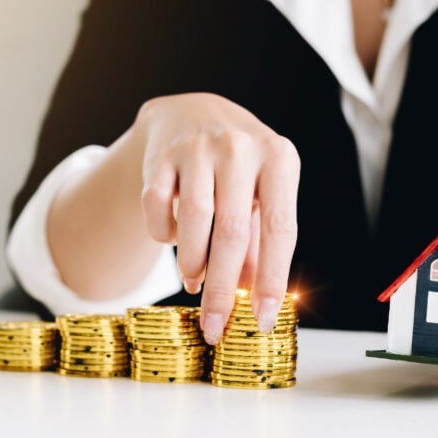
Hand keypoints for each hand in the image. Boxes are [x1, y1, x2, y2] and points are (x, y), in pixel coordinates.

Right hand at [135, 93, 300, 343]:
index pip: (280, 229)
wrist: (191, 112)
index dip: (273, 279)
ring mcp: (199, 147)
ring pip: (194, 223)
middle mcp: (241, 148)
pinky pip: (157, 209)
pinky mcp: (161, 154)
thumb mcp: (261, 193)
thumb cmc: (238, 167)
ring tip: (194, 279)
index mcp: (280, 159)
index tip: (263, 320)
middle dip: (223, 289)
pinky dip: (164, 235)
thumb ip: (261, 244)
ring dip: (193, 263)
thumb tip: (256, 303)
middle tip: (215, 325)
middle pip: (233, 233)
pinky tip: (174, 236)